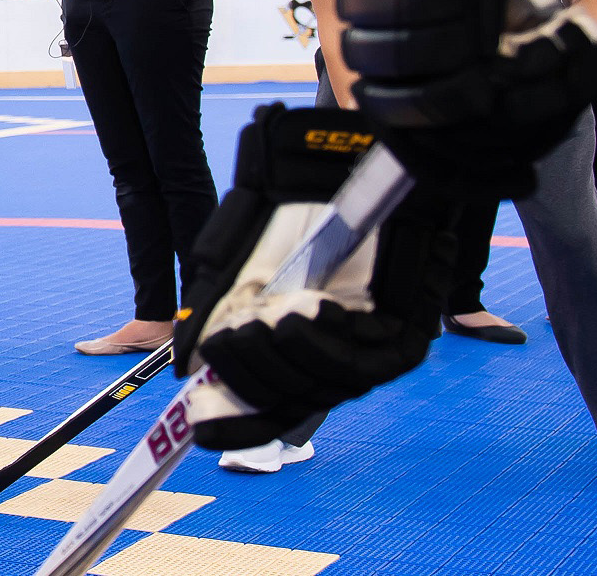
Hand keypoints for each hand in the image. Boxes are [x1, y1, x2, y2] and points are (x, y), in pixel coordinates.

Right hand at [172, 105, 458, 448]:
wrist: (359, 163)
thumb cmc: (299, 203)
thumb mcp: (240, 256)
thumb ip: (212, 308)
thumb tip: (188, 366)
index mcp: (293, 344)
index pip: (267, 408)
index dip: (236, 426)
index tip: (201, 434)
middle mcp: (332, 355)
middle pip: (289, 404)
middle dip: (251, 382)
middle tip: (226, 344)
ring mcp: (370, 351)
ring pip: (324, 389)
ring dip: (285, 363)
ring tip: (260, 323)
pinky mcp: (408, 339)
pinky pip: (365, 368)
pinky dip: (327, 347)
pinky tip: (306, 314)